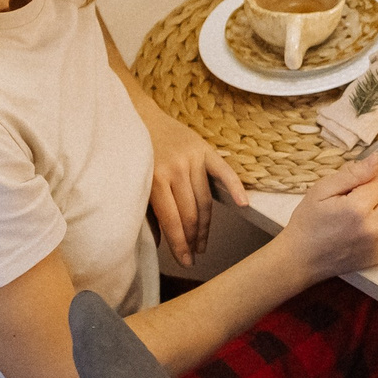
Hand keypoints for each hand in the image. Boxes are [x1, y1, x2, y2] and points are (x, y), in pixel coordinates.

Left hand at [134, 96, 242, 266]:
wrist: (139, 116)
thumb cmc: (133, 155)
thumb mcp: (133, 183)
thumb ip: (148, 212)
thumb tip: (160, 244)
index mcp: (155, 180)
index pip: (172, 220)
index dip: (180, 245)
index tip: (185, 262)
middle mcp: (176, 170)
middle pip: (191, 213)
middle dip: (193, 239)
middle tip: (195, 256)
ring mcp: (193, 159)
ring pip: (205, 200)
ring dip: (206, 226)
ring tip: (203, 244)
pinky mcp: (205, 149)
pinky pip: (224, 172)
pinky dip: (235, 189)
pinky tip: (243, 206)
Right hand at [279, 153, 377, 280]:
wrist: (301, 258)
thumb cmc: (308, 222)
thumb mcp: (323, 189)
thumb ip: (354, 173)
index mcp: (358, 208)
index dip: (366, 182)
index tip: (350, 191)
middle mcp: (373, 228)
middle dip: (375, 195)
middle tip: (352, 204)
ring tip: (355, 219)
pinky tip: (361, 231)